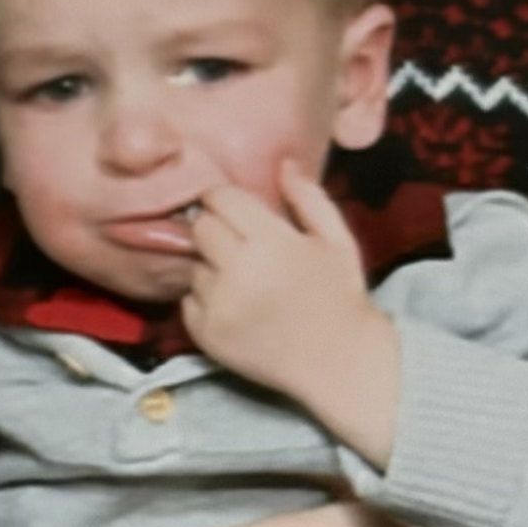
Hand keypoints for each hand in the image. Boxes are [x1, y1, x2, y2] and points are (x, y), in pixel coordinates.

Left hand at [181, 165, 398, 460]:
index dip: (228, 200)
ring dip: (211, 266)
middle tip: (240, 244)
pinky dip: (205, 300)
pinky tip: (236, 306)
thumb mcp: (336, 239)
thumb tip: (282, 163)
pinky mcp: (205, 334)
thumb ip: (308, 197)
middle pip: (200, 227)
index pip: (221, 198)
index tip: (239, 211)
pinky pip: (187, 301)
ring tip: (243, 280)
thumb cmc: (340, 296)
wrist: (338, 363)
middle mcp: (237, 271)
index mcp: (270, 241)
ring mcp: (217, 305)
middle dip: (217, 228)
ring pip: (193, 264)